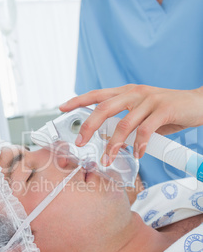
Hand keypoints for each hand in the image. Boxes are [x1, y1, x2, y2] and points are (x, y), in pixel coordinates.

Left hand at [59, 84, 202, 164]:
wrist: (198, 103)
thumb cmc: (168, 111)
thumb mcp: (143, 114)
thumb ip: (127, 122)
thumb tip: (111, 139)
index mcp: (127, 92)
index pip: (98, 94)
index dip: (79, 100)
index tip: (63, 108)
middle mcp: (135, 93)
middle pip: (104, 108)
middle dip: (88, 127)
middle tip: (81, 143)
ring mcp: (149, 100)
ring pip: (124, 123)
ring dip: (114, 144)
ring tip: (108, 158)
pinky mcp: (164, 108)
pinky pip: (146, 129)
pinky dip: (138, 144)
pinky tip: (137, 154)